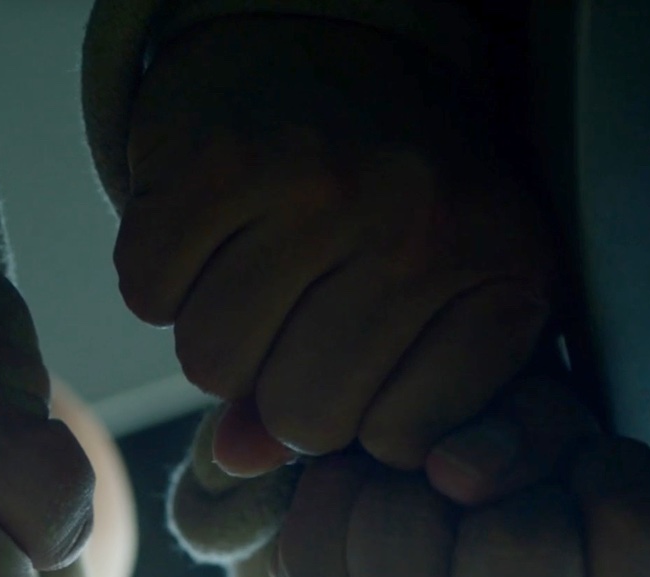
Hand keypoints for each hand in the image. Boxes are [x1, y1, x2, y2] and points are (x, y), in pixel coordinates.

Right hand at [117, 16, 555, 475]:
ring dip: (214, 331)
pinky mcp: (218, 159)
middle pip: (300, 411)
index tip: (371, 355)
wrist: (324, 44)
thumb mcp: (427, 304)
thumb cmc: (389, 200)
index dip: (363, 412)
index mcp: (501, 270)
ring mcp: (317, 185)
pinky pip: (148, 295)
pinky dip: (160, 279)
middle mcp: (418, 224)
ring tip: (255, 266)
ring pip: (213, 363)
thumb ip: (360, 408)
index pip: (395, 438)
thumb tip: (237, 459)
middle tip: (300, 309)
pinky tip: (208, 231)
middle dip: (281, 382)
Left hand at [272, 376, 649, 576]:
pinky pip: (322, 521)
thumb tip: (452, 470)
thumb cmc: (526, 483)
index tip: (570, 475)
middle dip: (499, 478)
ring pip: (402, 525)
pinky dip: (340, 482)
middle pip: (517, 545)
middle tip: (487, 489)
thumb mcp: (571, 433)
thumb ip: (543, 426)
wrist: (424, 529)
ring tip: (424, 491)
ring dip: (406, 475)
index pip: (638, 525)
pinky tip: (369, 507)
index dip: (598, 463)